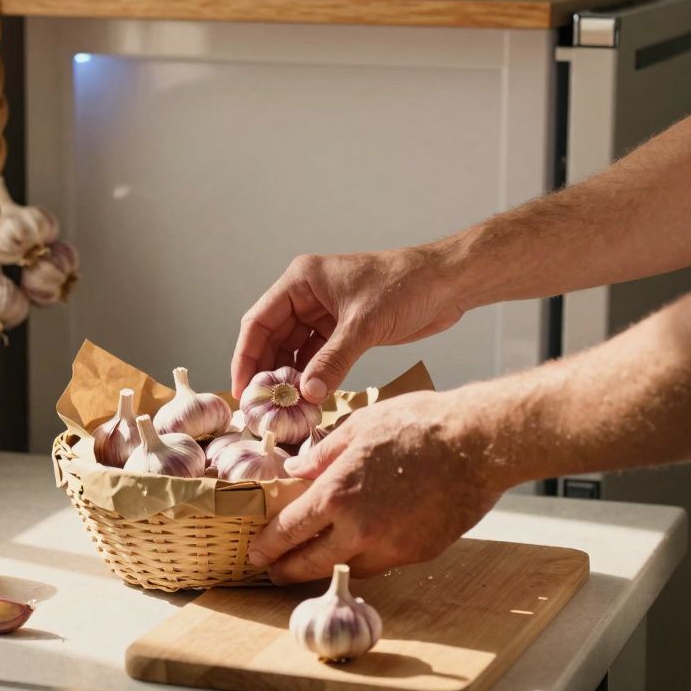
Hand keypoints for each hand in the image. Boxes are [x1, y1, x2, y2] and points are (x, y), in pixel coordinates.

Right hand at [231, 248, 464, 402]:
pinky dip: (312, 377)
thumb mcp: (363, 325)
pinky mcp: (343, 330)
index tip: (241, 389)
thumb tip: (307, 394)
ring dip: (290, 378)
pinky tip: (308, 399)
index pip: (258, 321)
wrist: (448, 283)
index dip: (246, 357)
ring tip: (284, 409)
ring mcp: (324, 314)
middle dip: (266, 372)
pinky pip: (318, 357)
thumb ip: (333, 361)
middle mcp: (307, 296)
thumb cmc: (406, 285)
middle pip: (272, 338)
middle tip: (261, 407)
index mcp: (301, 281)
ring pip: (294, 351)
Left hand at [246, 390, 506, 584]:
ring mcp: (392, 547)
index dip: (268, 546)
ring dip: (329, 563)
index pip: (289, 532)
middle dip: (288, 569)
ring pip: (347, 567)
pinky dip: (366, 555)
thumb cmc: (419, 425)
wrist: (479, 443)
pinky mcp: (418, 553)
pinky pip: (382, 562)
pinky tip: (364, 540)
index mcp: (337, 495)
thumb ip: (322, 455)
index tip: (255, 553)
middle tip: (275, 570)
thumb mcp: (359, 426)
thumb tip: (295, 470)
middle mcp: (360, 530)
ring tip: (318, 553)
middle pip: (312, 563)